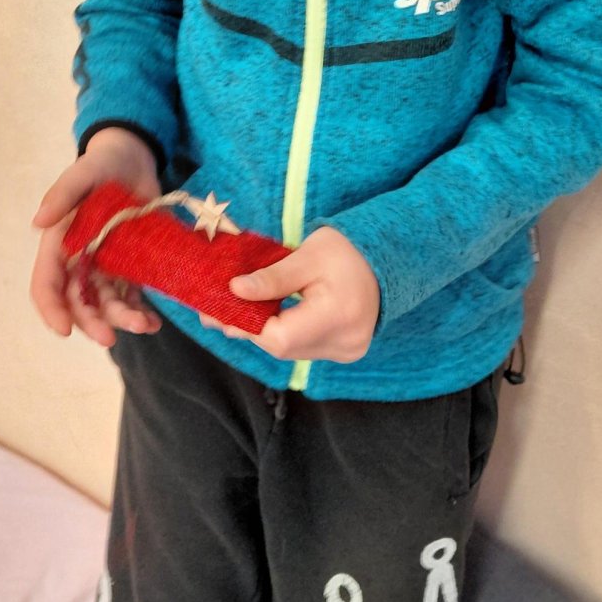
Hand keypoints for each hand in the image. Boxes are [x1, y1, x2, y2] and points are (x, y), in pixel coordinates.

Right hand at [29, 128, 163, 346]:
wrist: (134, 158)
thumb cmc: (102, 164)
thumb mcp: (82, 173)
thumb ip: (62, 195)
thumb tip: (38, 222)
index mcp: (59, 244)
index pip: (47, 285)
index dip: (52, 309)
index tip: (65, 329)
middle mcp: (79, 261)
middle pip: (79, 302)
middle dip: (92, 323)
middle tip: (111, 338)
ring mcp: (106, 266)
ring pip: (108, 304)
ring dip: (122, 319)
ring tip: (145, 325)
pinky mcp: (131, 265)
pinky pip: (133, 295)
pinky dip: (142, 311)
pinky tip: (155, 320)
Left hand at [198, 227, 379, 363]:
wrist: (386, 259)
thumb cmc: (347, 250)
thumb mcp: (307, 256)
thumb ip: (272, 277)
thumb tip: (234, 290)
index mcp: (339, 315)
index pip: (280, 336)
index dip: (247, 324)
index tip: (220, 307)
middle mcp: (346, 341)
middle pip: (283, 346)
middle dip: (248, 327)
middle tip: (215, 310)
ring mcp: (347, 351)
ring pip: (290, 350)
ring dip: (263, 331)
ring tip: (234, 311)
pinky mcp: (345, 351)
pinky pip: (303, 348)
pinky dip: (282, 333)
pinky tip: (265, 317)